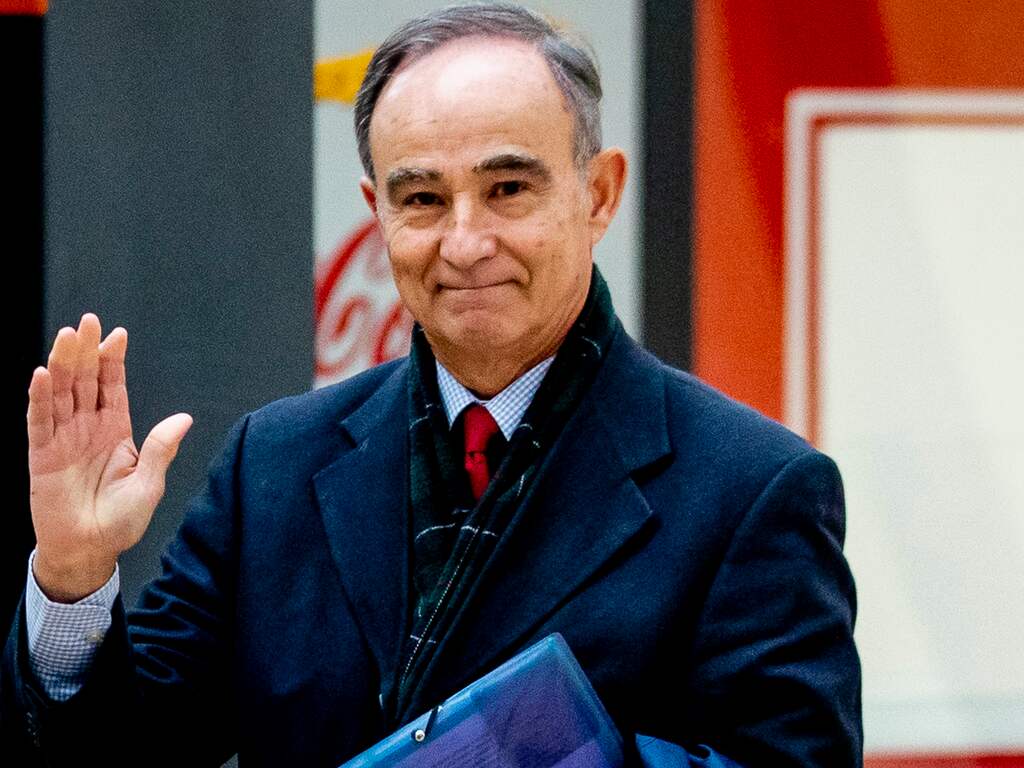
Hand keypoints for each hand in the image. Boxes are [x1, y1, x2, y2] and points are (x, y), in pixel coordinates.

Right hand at [27, 314, 192, 602]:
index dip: (113, 360)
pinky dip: (39, 398)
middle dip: (86, 351)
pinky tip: (41, 375)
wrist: (90, 551)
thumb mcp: (149, 484)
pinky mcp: (42, 456)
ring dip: (62, 364)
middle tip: (87, 321)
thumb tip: (185, 418)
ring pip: (61, 393)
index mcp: (115, 431)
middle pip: (84, 381)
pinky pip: (39, 422)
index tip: (118, 334)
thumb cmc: (122, 521)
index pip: (112, 386)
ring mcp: (63, 440)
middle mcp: (87, 429)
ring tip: (67, 336)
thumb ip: (161, 449)